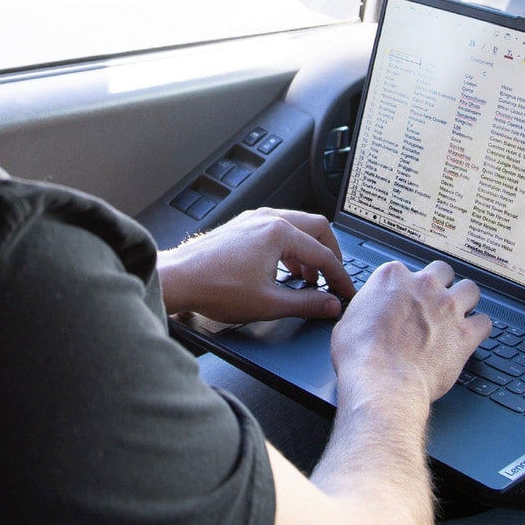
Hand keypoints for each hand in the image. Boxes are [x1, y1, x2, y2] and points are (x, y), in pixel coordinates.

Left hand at [158, 207, 355, 323]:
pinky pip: (279, 228)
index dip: (340, 276)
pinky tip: (284, 269)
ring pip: (298, 226)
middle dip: (330, 255)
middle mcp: (269, 218)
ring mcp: (254, 219)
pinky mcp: (243, 225)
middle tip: (334, 278)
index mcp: (279, 233)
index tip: (346, 292)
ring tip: (308, 279)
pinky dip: (290, 246)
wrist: (179, 280)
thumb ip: (306, 304)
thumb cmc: (214, 288)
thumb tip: (330, 305)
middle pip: (317, 228)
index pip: (324, 254)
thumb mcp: (268, 304)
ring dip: (309, 250)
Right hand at [331, 260, 489, 407]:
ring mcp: (447, 308)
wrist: (382, 382)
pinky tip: (472, 335)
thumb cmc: (361, 357)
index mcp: (393, 277)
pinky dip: (479, 328)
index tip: (406, 299)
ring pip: (470, 289)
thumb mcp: (349, 321)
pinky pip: (484, 322)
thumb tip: (368, 314)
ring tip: (458, 314)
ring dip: (465, 300)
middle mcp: (424, 286)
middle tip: (434, 302)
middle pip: (443, 272)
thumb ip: (367, 308)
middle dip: (440, 285)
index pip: (406, 270)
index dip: (407, 287)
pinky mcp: (465, 333)